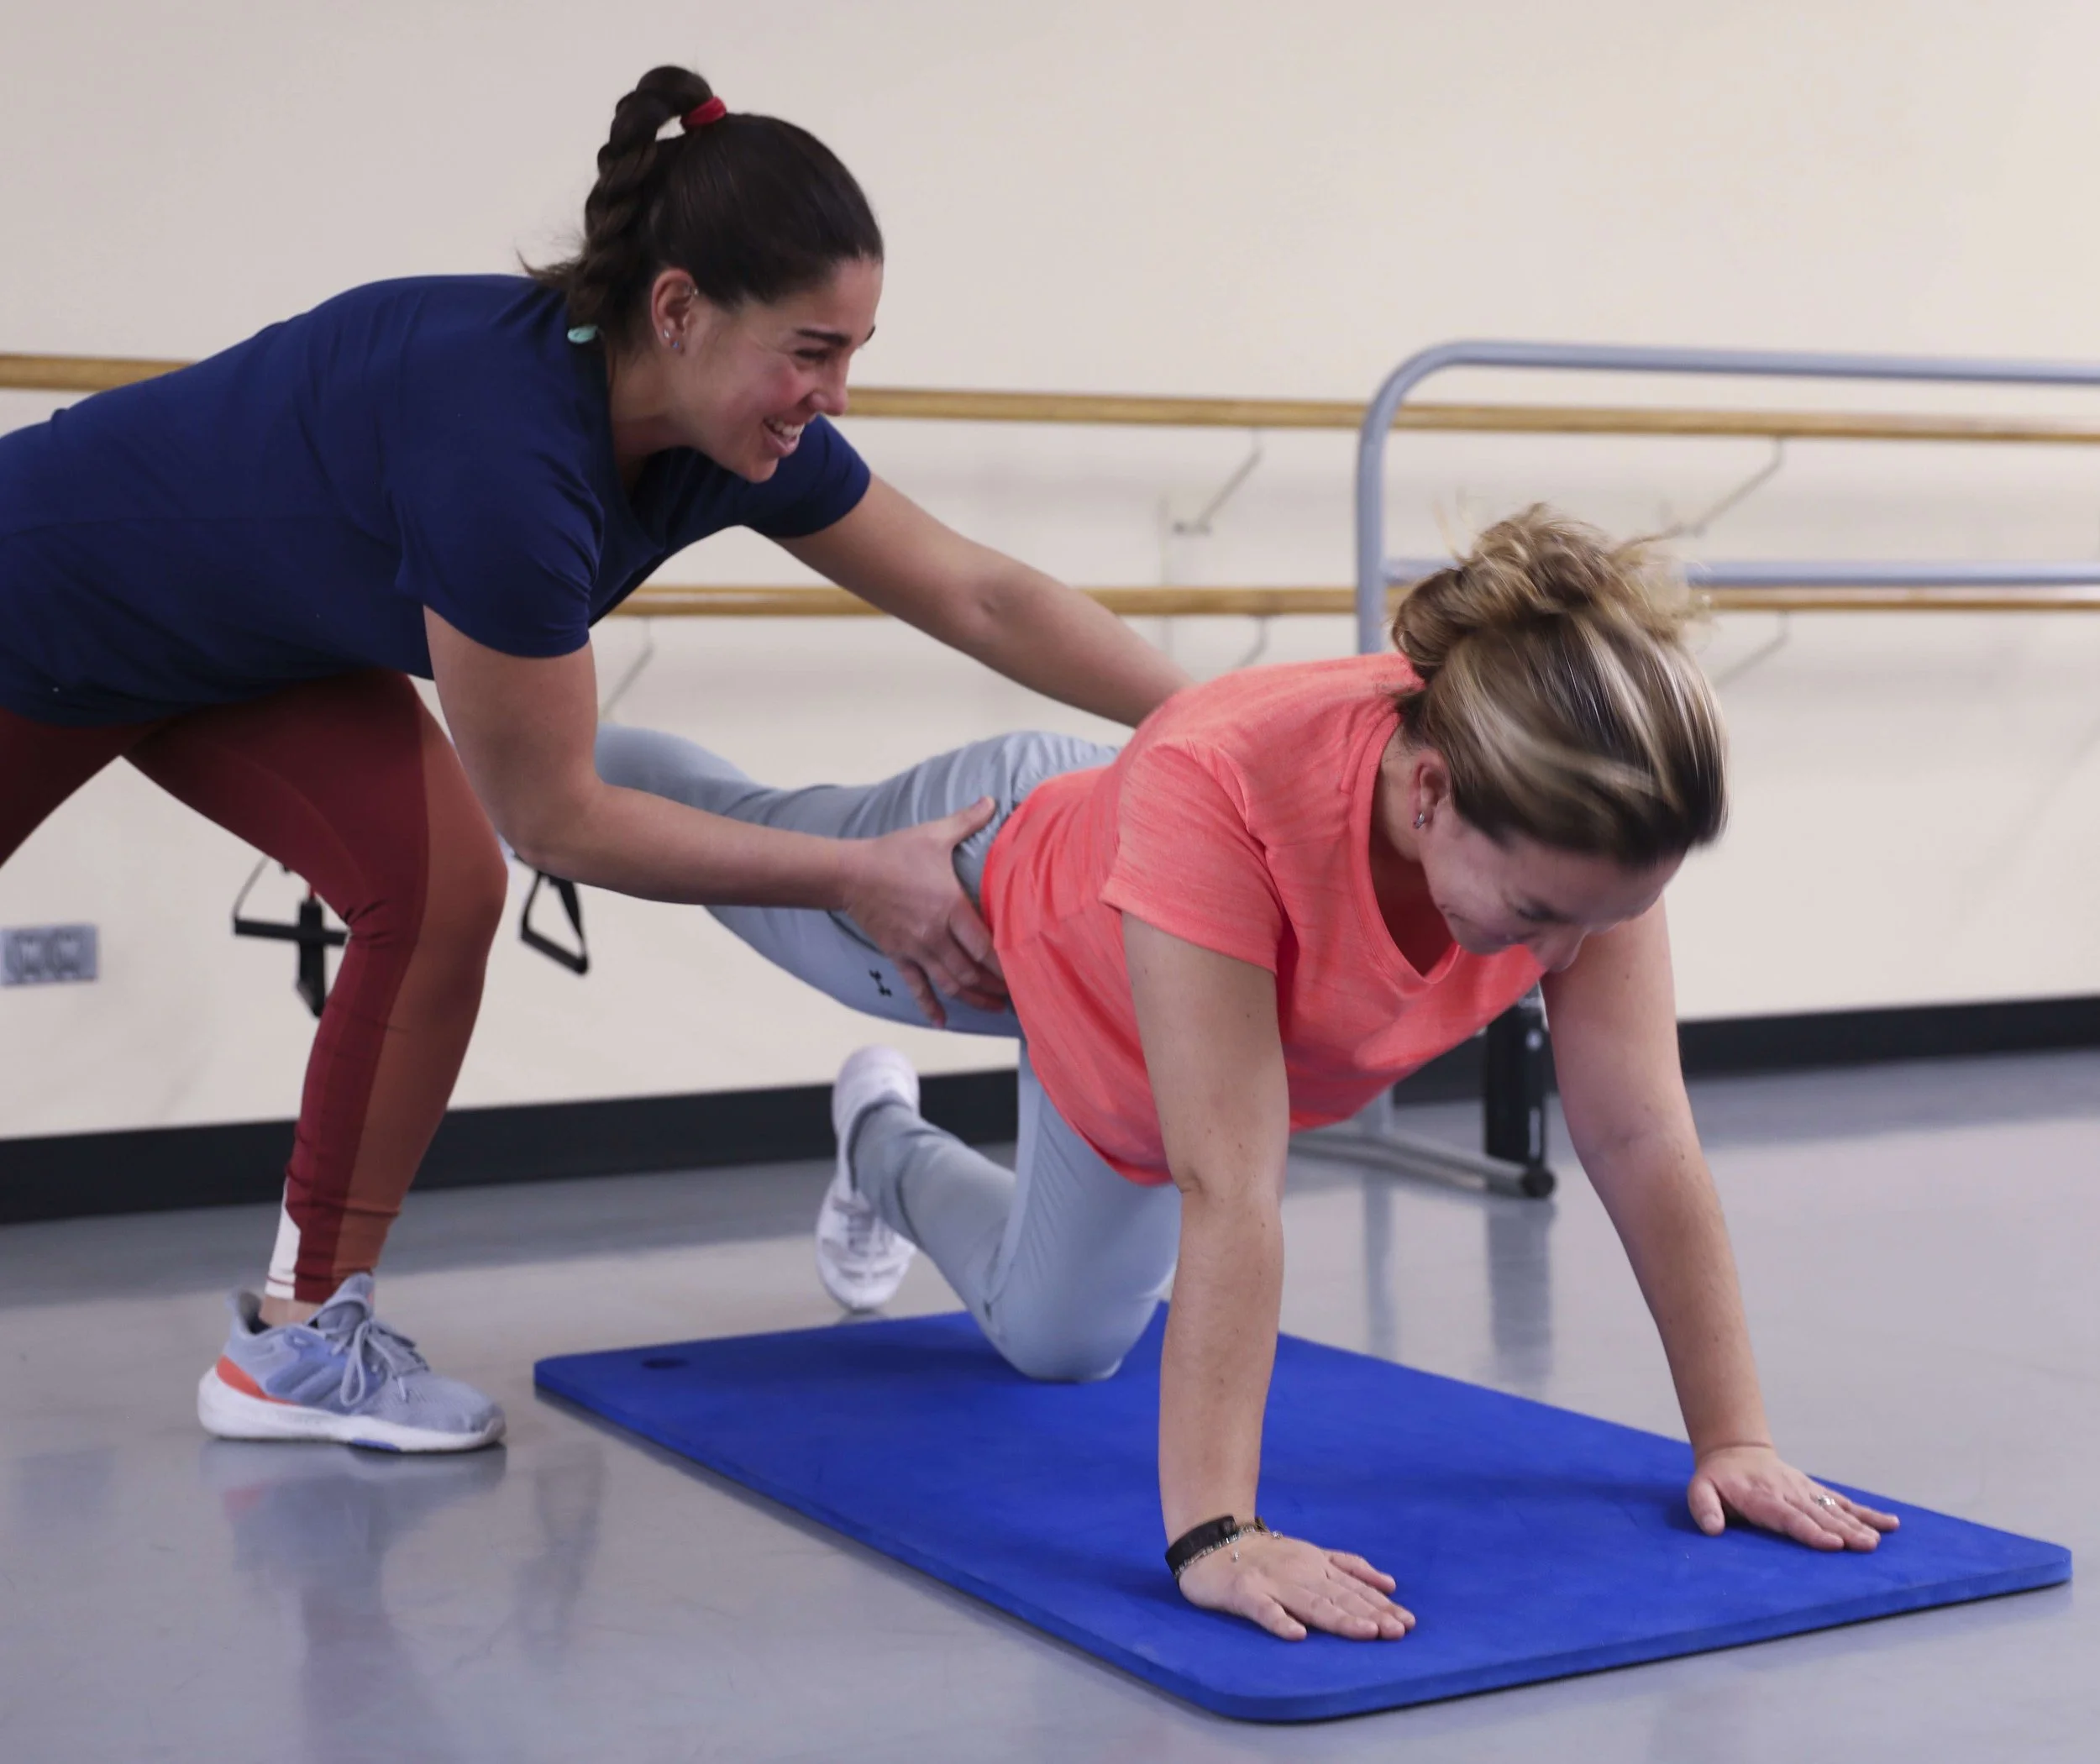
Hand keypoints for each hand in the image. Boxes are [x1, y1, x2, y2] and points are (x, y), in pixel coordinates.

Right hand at [839, 797, 1007, 1025]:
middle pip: (972, 972)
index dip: (1007, 966)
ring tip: (995, 1007)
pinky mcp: (899, 955)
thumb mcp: (934, 834)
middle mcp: (935, 935)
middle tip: (1020, 997)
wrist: (849, 873)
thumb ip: (967, 820)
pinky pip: (917, 987)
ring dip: (975, 999)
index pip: (986, 946)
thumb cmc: (894, 853)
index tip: (1028, 975)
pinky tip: (942, 1022)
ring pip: (950, 984)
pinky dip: (931, 1006)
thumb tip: (993, 799)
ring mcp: (916, 949)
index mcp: (950, 908)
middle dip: (998, 988)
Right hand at [1176, 1527, 1414, 1641]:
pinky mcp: (1244, 1592)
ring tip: (1365, 1632)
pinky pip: (1264, 1609)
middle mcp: (1300, 1572)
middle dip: (1370, 1614)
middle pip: (1339, 1597)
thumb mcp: (1312, 1554)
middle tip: (1397, 1631)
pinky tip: (1297, 1635)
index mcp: (1317, 1565)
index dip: (1381, 1605)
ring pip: (1310, 1603)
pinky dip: (1280, 1621)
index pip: (1354, 1588)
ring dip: (1339, 1618)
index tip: (1407, 1623)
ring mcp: (1272, 1582)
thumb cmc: (1266, 1556)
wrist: (1212, 1543)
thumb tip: (1389, 1584)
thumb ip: (1348, 1567)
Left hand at [1689, 1443, 1899, 1551]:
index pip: (1788, 1517)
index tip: (1832, 1543)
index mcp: (1761, 1498)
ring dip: (1858, 1525)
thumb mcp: (1699, 1490)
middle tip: (1866, 1546)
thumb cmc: (1718, 1480)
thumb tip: (1712, 1529)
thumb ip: (1704, 1508)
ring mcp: (1805, 1490)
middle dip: (1843, 1531)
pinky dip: (1866, 1512)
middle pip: (1818, 1514)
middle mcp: (1788, 1493)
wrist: (1735, 1452)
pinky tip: (1890, 1524)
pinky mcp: (1815, 1490)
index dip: (1810, 1530)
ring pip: (1834, 1508)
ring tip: (1877, 1541)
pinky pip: (1842, 1501)